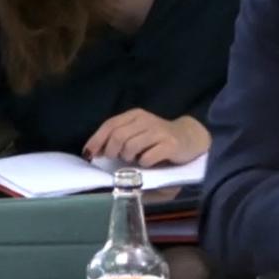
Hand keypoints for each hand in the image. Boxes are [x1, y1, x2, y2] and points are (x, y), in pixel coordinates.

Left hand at [83, 109, 209, 166]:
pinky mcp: (170, 145)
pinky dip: (144, 164)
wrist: (188, 137)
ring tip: (135, 159)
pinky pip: (147, 158)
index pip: (110, 125)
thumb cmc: (157, 138)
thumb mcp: (136, 131)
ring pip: (130, 148)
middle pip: (118, 137)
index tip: (90, 154)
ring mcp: (159, 132)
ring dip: (128, 158)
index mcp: (135, 115)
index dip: (96, 140)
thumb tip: (92, 152)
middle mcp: (146, 120)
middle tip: (117, 159)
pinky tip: (149, 162)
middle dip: (112, 152)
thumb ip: (117, 137)